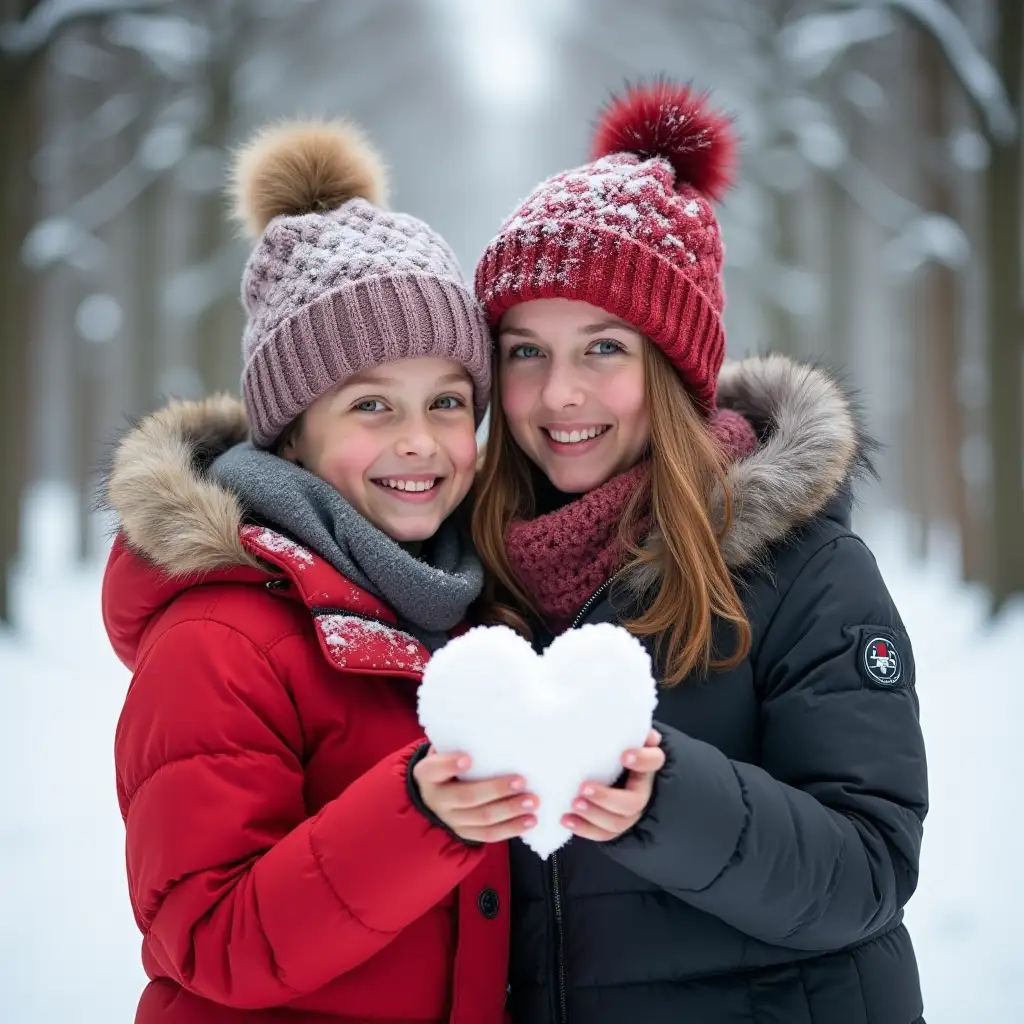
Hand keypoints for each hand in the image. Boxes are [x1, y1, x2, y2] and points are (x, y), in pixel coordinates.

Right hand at [413, 748, 538, 843]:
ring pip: (482, 819)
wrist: (434, 793)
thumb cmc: (448, 763)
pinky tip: (530, 821)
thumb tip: (496, 728)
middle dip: (496, 790)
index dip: (450, 764)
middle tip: (521, 781)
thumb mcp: (445, 750)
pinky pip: (489, 834)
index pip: (435, 769)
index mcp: (428, 774)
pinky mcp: (465, 833)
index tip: (468, 758)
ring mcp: (451, 819)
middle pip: (467, 797)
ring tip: (532, 802)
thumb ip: (462, 742)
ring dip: (510, 811)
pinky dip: (512, 829)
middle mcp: (437, 799)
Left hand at [561, 729, 664, 841]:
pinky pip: (602, 834)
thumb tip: (628, 723)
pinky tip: (566, 819)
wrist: (619, 774)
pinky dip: (583, 829)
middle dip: (606, 797)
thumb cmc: (618, 751)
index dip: (642, 759)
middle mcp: (642, 793)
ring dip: (593, 815)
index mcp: (646, 767)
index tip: (624, 754)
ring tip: (573, 804)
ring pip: (617, 823)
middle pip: (632, 802)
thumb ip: (625, 730)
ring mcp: (629, 813)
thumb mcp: (623, 738)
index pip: (654, 761)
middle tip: (583, 787)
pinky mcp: (614, 826)